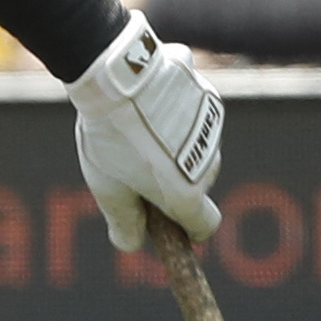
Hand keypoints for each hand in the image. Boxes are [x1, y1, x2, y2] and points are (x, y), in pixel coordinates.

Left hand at [69, 13, 223, 251]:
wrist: (117, 76)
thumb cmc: (111, 136)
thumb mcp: (107, 185)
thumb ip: (123, 220)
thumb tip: (129, 244)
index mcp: (188, 194)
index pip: (205, 224)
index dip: (188, 227)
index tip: (171, 221)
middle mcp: (211, 164)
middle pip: (196, 183)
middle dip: (172, 179)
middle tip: (133, 161)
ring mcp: (213, 128)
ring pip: (196, 145)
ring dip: (173, 143)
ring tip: (135, 125)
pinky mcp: (208, 95)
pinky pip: (193, 110)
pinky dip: (176, 109)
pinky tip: (147, 98)